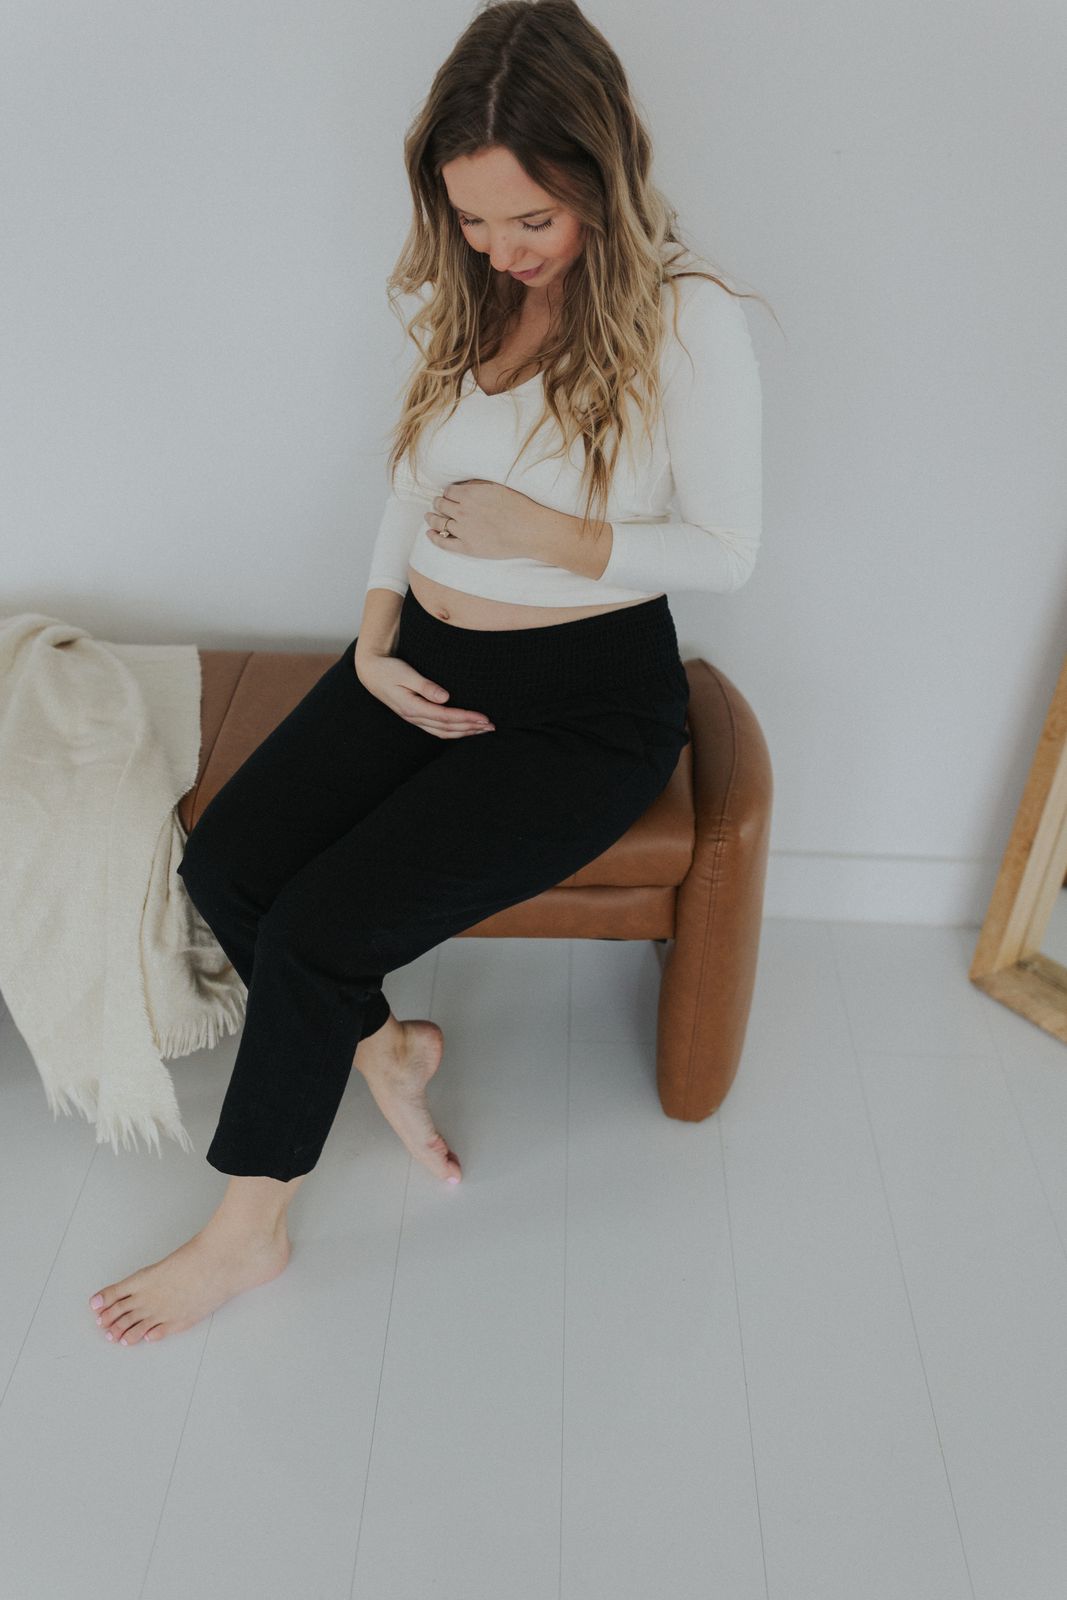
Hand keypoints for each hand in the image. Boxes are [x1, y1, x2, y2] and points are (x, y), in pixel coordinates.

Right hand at [354, 650, 494, 739]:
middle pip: (447, 729)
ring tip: (482, 730)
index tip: (484, 718)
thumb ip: (425, 686)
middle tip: (491, 726)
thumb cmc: (388, 669)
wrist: (370, 671)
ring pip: (443, 732)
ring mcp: (413, 719)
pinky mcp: (415, 716)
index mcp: (412, 707)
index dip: (467, 719)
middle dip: (470, 729)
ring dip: (464, 732)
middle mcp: (413, 717)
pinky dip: (453, 731)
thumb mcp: (405, 673)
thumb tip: (445, 697)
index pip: (446, 717)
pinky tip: (464, 729)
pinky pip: (437, 729)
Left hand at [423, 479, 549, 560]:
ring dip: (432, 517)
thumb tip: (463, 484)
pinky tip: (429, 533)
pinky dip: (434, 536)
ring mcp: (463, 530)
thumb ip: (478, 485)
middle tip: (437, 504)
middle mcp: (463, 510)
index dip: (447, 493)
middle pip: (441, 504)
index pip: (449, 491)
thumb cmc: (518, 507)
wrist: (530, 530)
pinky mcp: (467, 547)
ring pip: (439, 522)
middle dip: (438, 503)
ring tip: (429, 516)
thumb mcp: (498, 487)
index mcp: (470, 494)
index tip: (448, 495)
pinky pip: (444, 541)